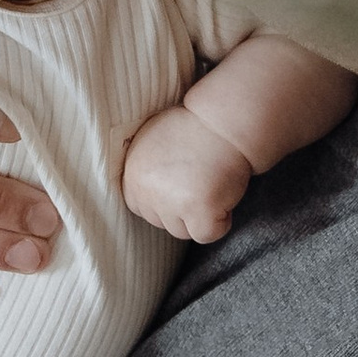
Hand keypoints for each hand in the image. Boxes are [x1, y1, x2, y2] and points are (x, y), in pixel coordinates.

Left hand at [122, 104, 254, 244]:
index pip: (142, 207)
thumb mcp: (152, 143)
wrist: (224, 121)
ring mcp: (170, 202)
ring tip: (211, 183)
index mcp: (132, 174)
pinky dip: (220, 221)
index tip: (182, 180)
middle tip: (201, 178)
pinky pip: (206, 234)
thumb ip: (144, 171)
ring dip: (200, 215)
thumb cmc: (195, 128)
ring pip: (183, 232)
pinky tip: (223, 195)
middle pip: (162, 222)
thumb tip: (146, 194)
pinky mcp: (196, 209)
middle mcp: (146, 190)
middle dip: (183, 208)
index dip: (166, 198)